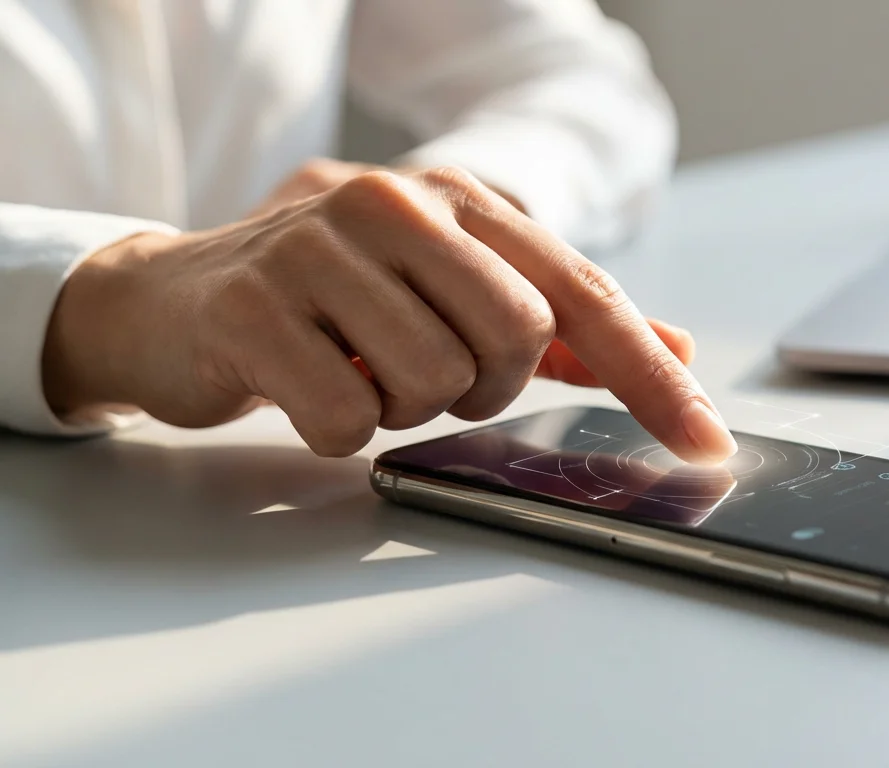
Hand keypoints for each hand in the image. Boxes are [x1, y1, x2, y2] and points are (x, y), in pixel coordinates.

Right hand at [43, 167, 737, 462]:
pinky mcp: (252, 304)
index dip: (651, 376)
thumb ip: (559, 319)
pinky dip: (336, 428)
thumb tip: (671, 345)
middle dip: (482, 384)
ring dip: (401, 405)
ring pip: (434, 381)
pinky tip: (303, 385)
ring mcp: (318, 245)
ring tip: (353, 366)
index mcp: (459, 197)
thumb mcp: (449, 289)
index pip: (583, 294)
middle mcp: (396, 202)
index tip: (705, 440)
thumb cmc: (330, 298)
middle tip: (423, 369)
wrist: (170, 297)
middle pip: (517, 337)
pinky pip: (347, 416)